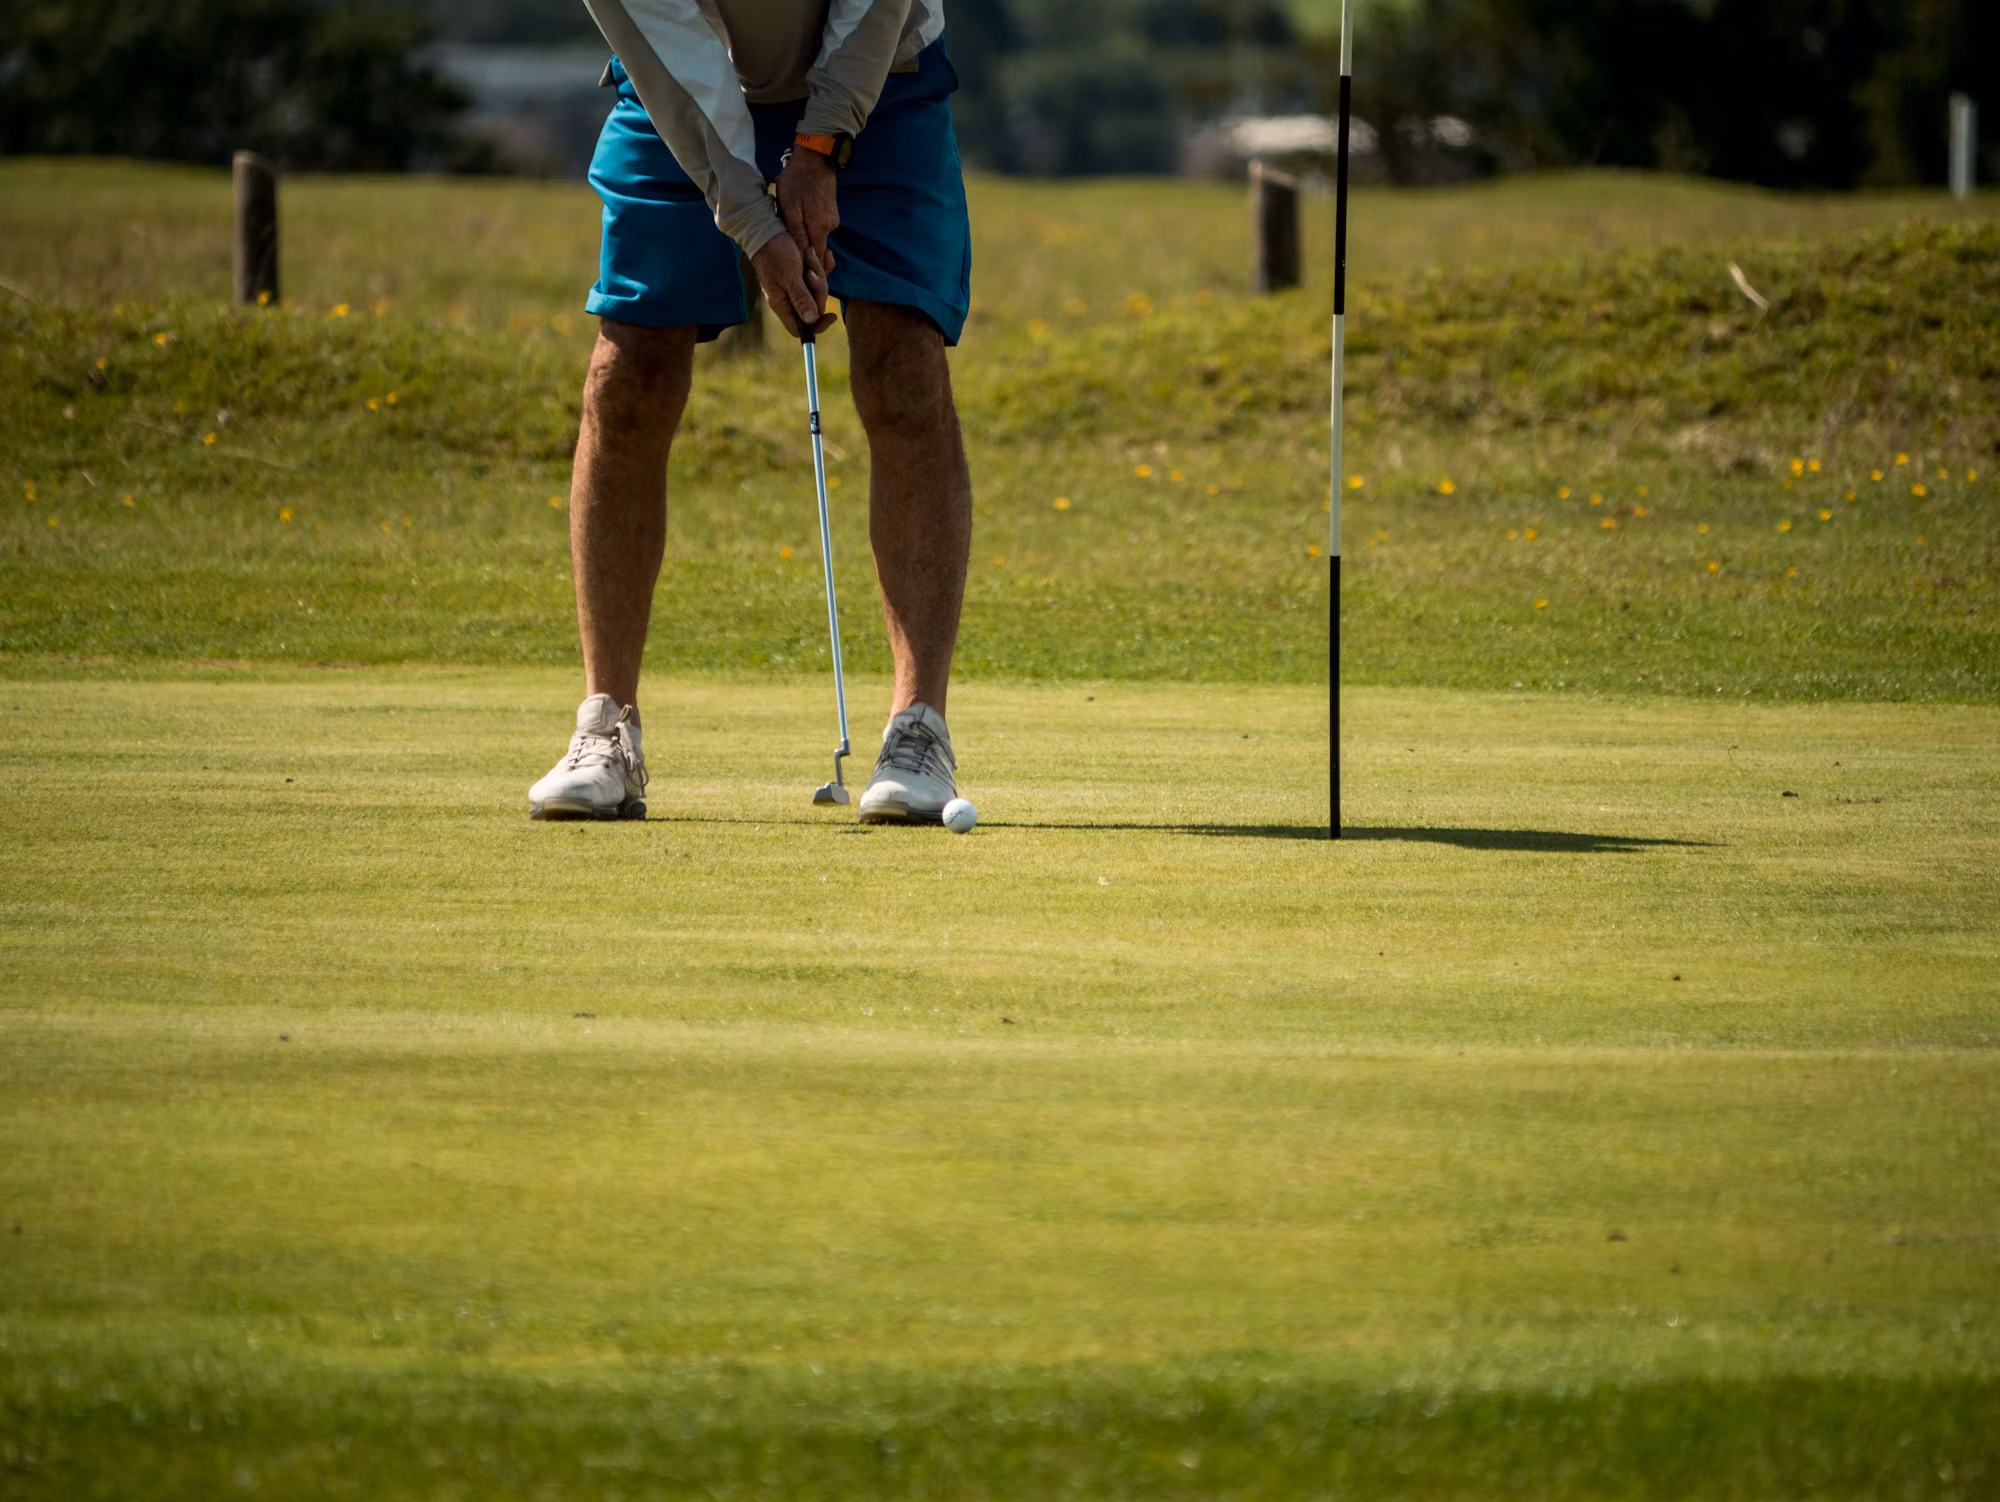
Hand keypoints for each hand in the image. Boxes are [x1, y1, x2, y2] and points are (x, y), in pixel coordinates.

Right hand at [750, 232, 833, 338]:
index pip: (800, 329)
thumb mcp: (789, 276)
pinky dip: (821, 264)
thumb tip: (811, 321)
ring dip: (818, 272)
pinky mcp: (803, 272)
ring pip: (819, 290)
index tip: (831, 315)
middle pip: (815, 307)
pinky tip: (814, 253)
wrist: (768, 228)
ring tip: (808, 255)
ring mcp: (797, 285)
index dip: (816, 326)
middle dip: (819, 289)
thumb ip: (801, 299)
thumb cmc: (774, 252)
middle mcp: (789, 297)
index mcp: (782, 303)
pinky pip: (820, 275)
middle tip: (812, 272)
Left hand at [776, 146, 838, 275]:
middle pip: (818, 251)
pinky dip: (810, 228)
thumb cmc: (798, 180)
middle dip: (806, 257)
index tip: (800, 278)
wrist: (816, 156)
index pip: (817, 260)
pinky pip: (819, 227)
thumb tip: (800, 257)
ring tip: (790, 233)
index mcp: (820, 228)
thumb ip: (796, 233)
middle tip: (790, 259)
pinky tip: (799, 219)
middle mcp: (830, 227)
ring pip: (818, 238)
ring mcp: (833, 218)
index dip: (808, 270)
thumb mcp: (789, 207)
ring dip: (806, 239)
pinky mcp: (831, 211)